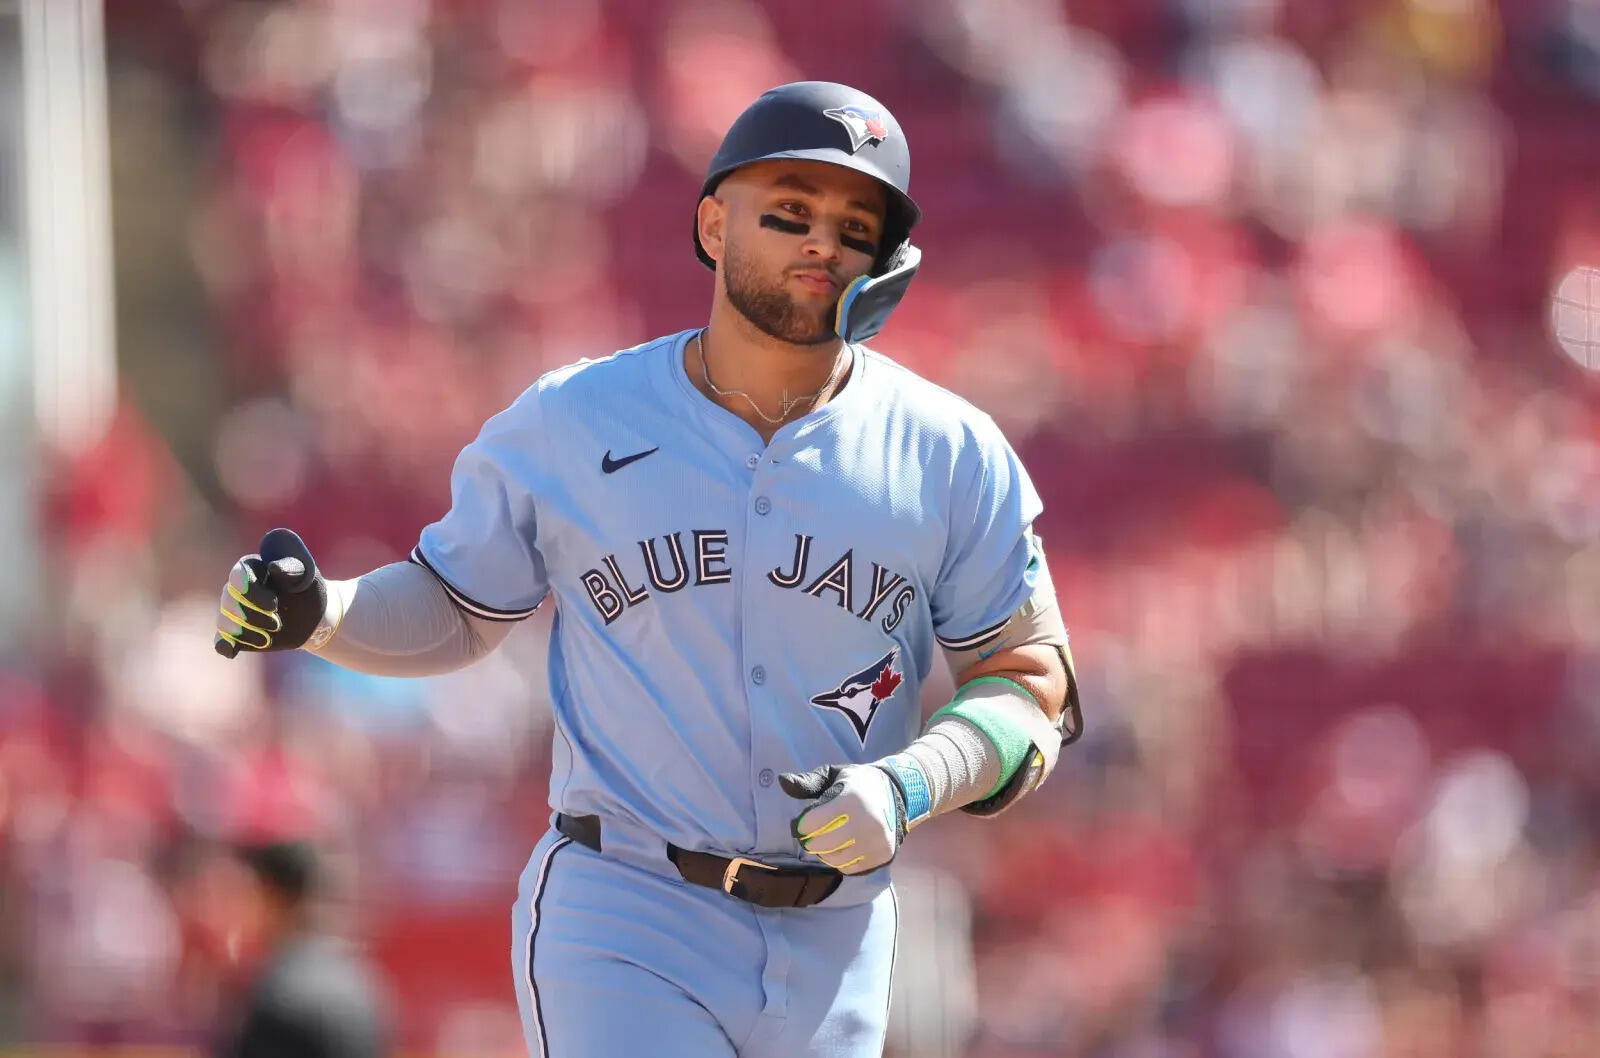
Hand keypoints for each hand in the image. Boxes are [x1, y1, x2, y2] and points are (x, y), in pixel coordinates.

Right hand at [214, 529, 327, 658]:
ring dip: (246, 633)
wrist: (312, 616)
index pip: (238, 576)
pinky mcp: (236, 634)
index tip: (273, 605)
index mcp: (251, 568)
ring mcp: (233, 612)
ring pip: (225, 622)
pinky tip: (232, 651)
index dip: (252, 591)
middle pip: (229, 601)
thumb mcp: (306, 576)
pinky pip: (221, 640)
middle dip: (253, 616)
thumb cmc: (307, 590)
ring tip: (268, 638)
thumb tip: (274, 567)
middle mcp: (236, 589)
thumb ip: (291, 569)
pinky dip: (225, 646)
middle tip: (277, 624)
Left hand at [779, 763, 907, 874]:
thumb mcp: (833, 775)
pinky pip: (850, 868)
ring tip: (825, 842)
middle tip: (810, 836)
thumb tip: (782, 781)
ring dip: (824, 853)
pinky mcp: (882, 854)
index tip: (802, 823)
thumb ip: (808, 781)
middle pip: (822, 844)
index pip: (813, 822)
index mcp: (851, 800)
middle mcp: (866, 822)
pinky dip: (840, 861)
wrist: (897, 793)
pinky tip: (840, 849)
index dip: (802, 825)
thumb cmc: (857, 785)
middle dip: (810, 841)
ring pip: (835, 859)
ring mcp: (876, 841)